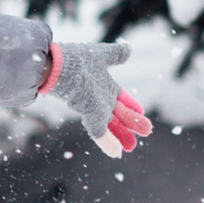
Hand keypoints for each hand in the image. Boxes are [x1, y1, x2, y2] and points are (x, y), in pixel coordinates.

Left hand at [44, 41, 151, 155]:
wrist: (57, 66)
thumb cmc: (76, 59)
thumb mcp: (100, 54)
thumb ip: (115, 54)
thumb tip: (129, 49)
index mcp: (103, 84)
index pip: (120, 97)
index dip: (131, 104)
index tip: (142, 111)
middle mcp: (99, 97)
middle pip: (118, 113)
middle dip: (131, 123)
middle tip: (146, 132)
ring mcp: (93, 107)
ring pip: (110, 125)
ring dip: (121, 136)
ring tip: (132, 147)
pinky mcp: (89, 115)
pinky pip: (100, 131)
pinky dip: (108, 142)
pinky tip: (116, 153)